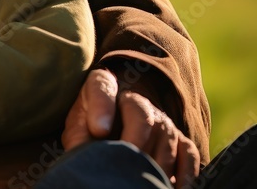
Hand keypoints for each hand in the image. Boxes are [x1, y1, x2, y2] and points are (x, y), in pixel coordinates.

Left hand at [62, 68, 199, 186]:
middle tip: (125, 167)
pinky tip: (175, 188)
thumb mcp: (78, 127)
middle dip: (134, 144)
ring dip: (156, 162)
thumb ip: (79, 136)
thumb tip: (87, 153)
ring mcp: (161, 118)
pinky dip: (185, 174)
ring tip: (143, 182)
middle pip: (141, 114)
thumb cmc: (91, 125)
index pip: (102, 86)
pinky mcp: (179, 139)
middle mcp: (136, 99)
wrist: (117, 121)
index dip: (101, 107)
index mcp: (103, 87)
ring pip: (165, 136)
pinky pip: (188, 153)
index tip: (98, 130)